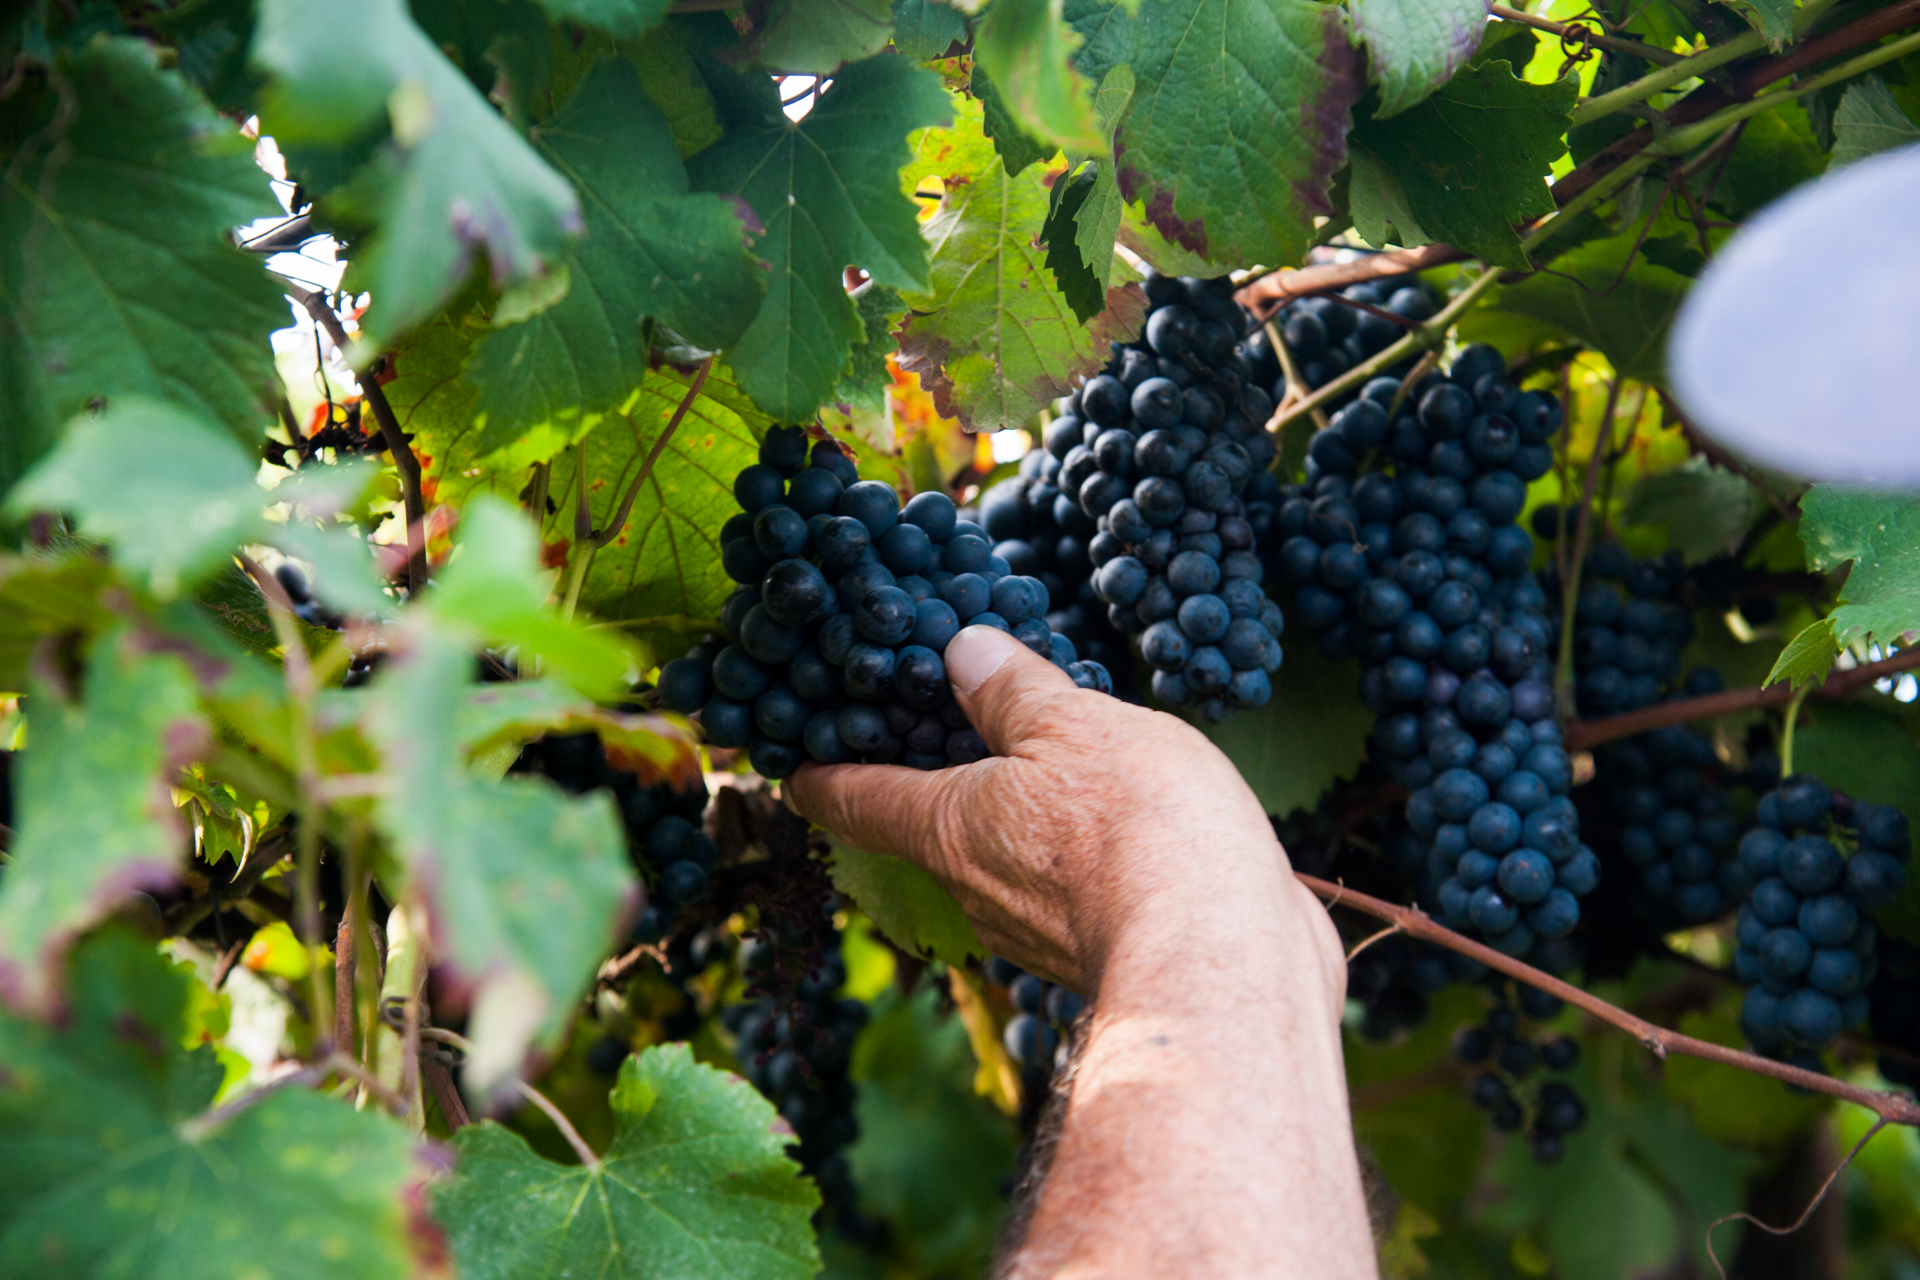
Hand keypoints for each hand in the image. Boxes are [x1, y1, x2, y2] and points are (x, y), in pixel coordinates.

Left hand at [786, 625, 1343, 1003]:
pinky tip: (1122, 827)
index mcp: (944, 827)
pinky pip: (1068, 892)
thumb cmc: (1139, 832)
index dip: (819, 773)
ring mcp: (1033, 935)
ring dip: (1017, 819)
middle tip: (949, 725)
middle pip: (929, 831)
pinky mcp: (1098, 955)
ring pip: (1003, 863)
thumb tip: (963, 651)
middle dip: (938, 782)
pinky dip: (1075, 856)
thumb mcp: (1072, 726)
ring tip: (1052, 766)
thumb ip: (1015, 690)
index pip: (851, 799)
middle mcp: (973, 891)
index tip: (796, 759)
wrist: (1227, 962)